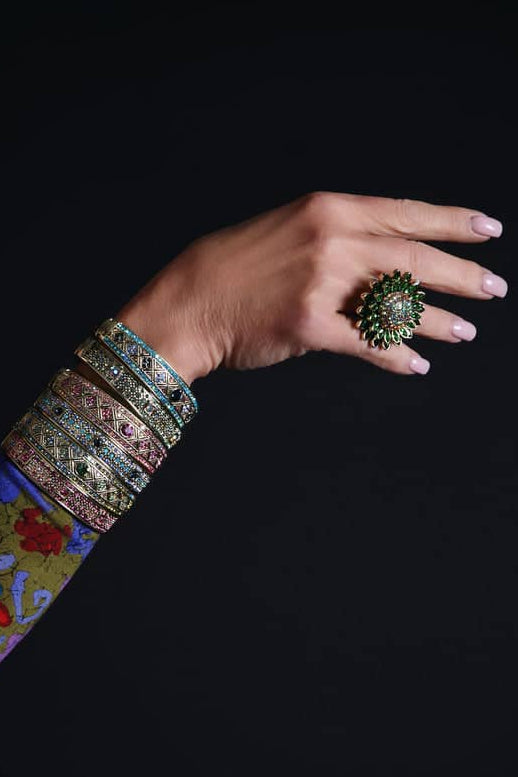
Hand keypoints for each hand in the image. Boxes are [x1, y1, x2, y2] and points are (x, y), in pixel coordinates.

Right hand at [116, 192, 506, 383]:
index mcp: (328, 210)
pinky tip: (417, 365)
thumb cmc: (235, 268)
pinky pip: (369, 345)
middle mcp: (331, 241)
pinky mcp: (310, 327)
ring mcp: (321, 284)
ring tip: (466, 331)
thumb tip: (387, 255)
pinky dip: (397, 357)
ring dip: (438, 321)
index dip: (453, 223)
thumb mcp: (289, 229)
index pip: (406, 213)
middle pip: (414, 259)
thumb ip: (338, 236)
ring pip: (398, 304)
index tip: (489, 230)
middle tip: (494, 288)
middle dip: (461, 275)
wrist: (188, 301)